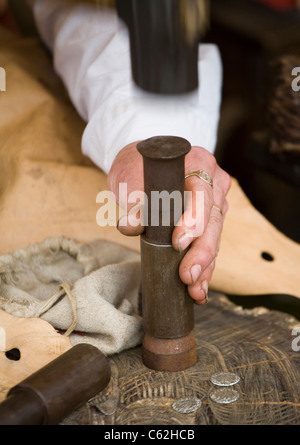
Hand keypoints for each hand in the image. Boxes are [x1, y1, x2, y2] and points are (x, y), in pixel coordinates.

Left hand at [107, 142, 230, 304]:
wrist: (144, 166)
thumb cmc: (139, 168)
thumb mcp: (131, 179)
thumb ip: (134, 201)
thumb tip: (130, 225)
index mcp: (199, 164)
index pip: (202, 194)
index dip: (193, 220)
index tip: (178, 242)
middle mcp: (214, 184)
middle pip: (213, 221)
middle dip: (202, 252)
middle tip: (187, 276)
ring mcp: (215, 204)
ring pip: (215, 238)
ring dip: (205, 266)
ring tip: (194, 290)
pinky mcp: (210, 222)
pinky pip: (210, 246)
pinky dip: (203, 268)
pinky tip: (197, 289)